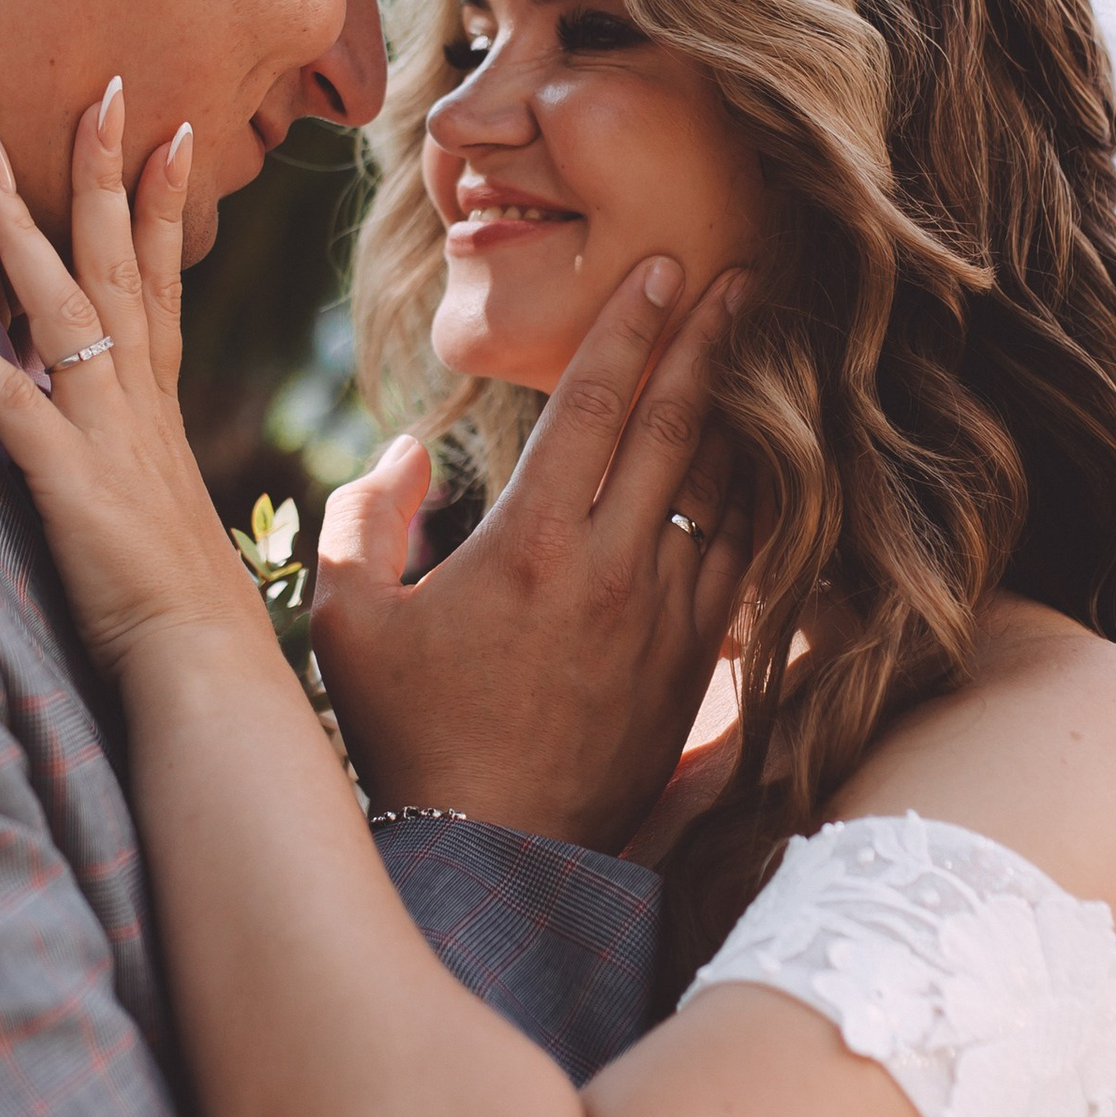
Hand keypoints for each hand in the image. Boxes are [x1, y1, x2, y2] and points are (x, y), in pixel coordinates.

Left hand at [0, 82, 272, 687]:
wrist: (200, 660)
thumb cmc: (181, 602)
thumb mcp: (160, 509)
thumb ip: (137, 460)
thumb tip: (123, 442)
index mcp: (158, 405)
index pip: (162, 280)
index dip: (164, 206)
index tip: (174, 134)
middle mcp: (135, 399)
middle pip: (119, 263)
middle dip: (108, 174)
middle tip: (105, 91)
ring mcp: (102, 430)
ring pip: (61, 304)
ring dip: (22, 227)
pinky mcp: (64, 475)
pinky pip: (4, 394)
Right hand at [309, 257, 752, 850]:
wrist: (494, 851)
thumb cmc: (409, 734)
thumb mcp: (347, 621)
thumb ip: (363, 519)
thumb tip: (405, 451)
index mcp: (529, 542)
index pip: (593, 403)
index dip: (630, 324)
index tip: (659, 265)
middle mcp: (612, 568)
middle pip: (676, 426)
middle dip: (708, 340)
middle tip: (740, 276)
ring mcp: (665, 617)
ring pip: (724, 491)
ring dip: (741, 417)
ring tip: (763, 358)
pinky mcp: (695, 665)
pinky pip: (741, 565)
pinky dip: (756, 509)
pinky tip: (768, 475)